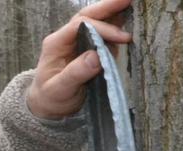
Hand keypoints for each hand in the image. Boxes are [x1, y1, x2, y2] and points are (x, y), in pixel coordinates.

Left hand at [25, 0, 133, 120]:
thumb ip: (76, 73)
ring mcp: (79, 42)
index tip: (123, 38)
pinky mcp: (88, 50)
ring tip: (132, 7)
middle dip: (108, 7)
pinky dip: (115, 28)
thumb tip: (96, 57)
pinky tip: (128, 25)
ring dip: (114, 14)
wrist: (49, 107)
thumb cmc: (51, 98)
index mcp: (58, 42)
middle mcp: (68, 37)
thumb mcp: (59, 89)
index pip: (81, 24)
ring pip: (97, 21)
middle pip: (89, 15)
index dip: (103, 28)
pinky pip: (103, 35)